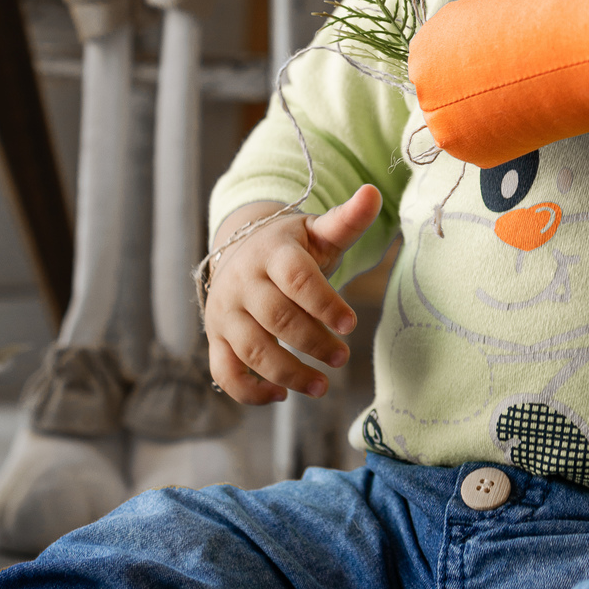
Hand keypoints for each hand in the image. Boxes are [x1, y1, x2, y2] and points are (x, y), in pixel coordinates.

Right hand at [204, 186, 382, 403]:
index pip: (296, 277)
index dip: (324, 302)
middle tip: (343, 357)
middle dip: (312, 342)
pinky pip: (225, 372)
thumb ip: (347, 219)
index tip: (351, 325)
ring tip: (322, 386)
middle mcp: (243, 281)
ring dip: (288, 373)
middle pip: (276, 317)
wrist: (243, 252)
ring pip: (252, 349)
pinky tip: (280, 396)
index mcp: (272, 252)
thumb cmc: (293, 247)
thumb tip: (372, 192)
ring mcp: (226, 312)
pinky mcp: (216, 339)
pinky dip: (249, 392)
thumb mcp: (319, 231)